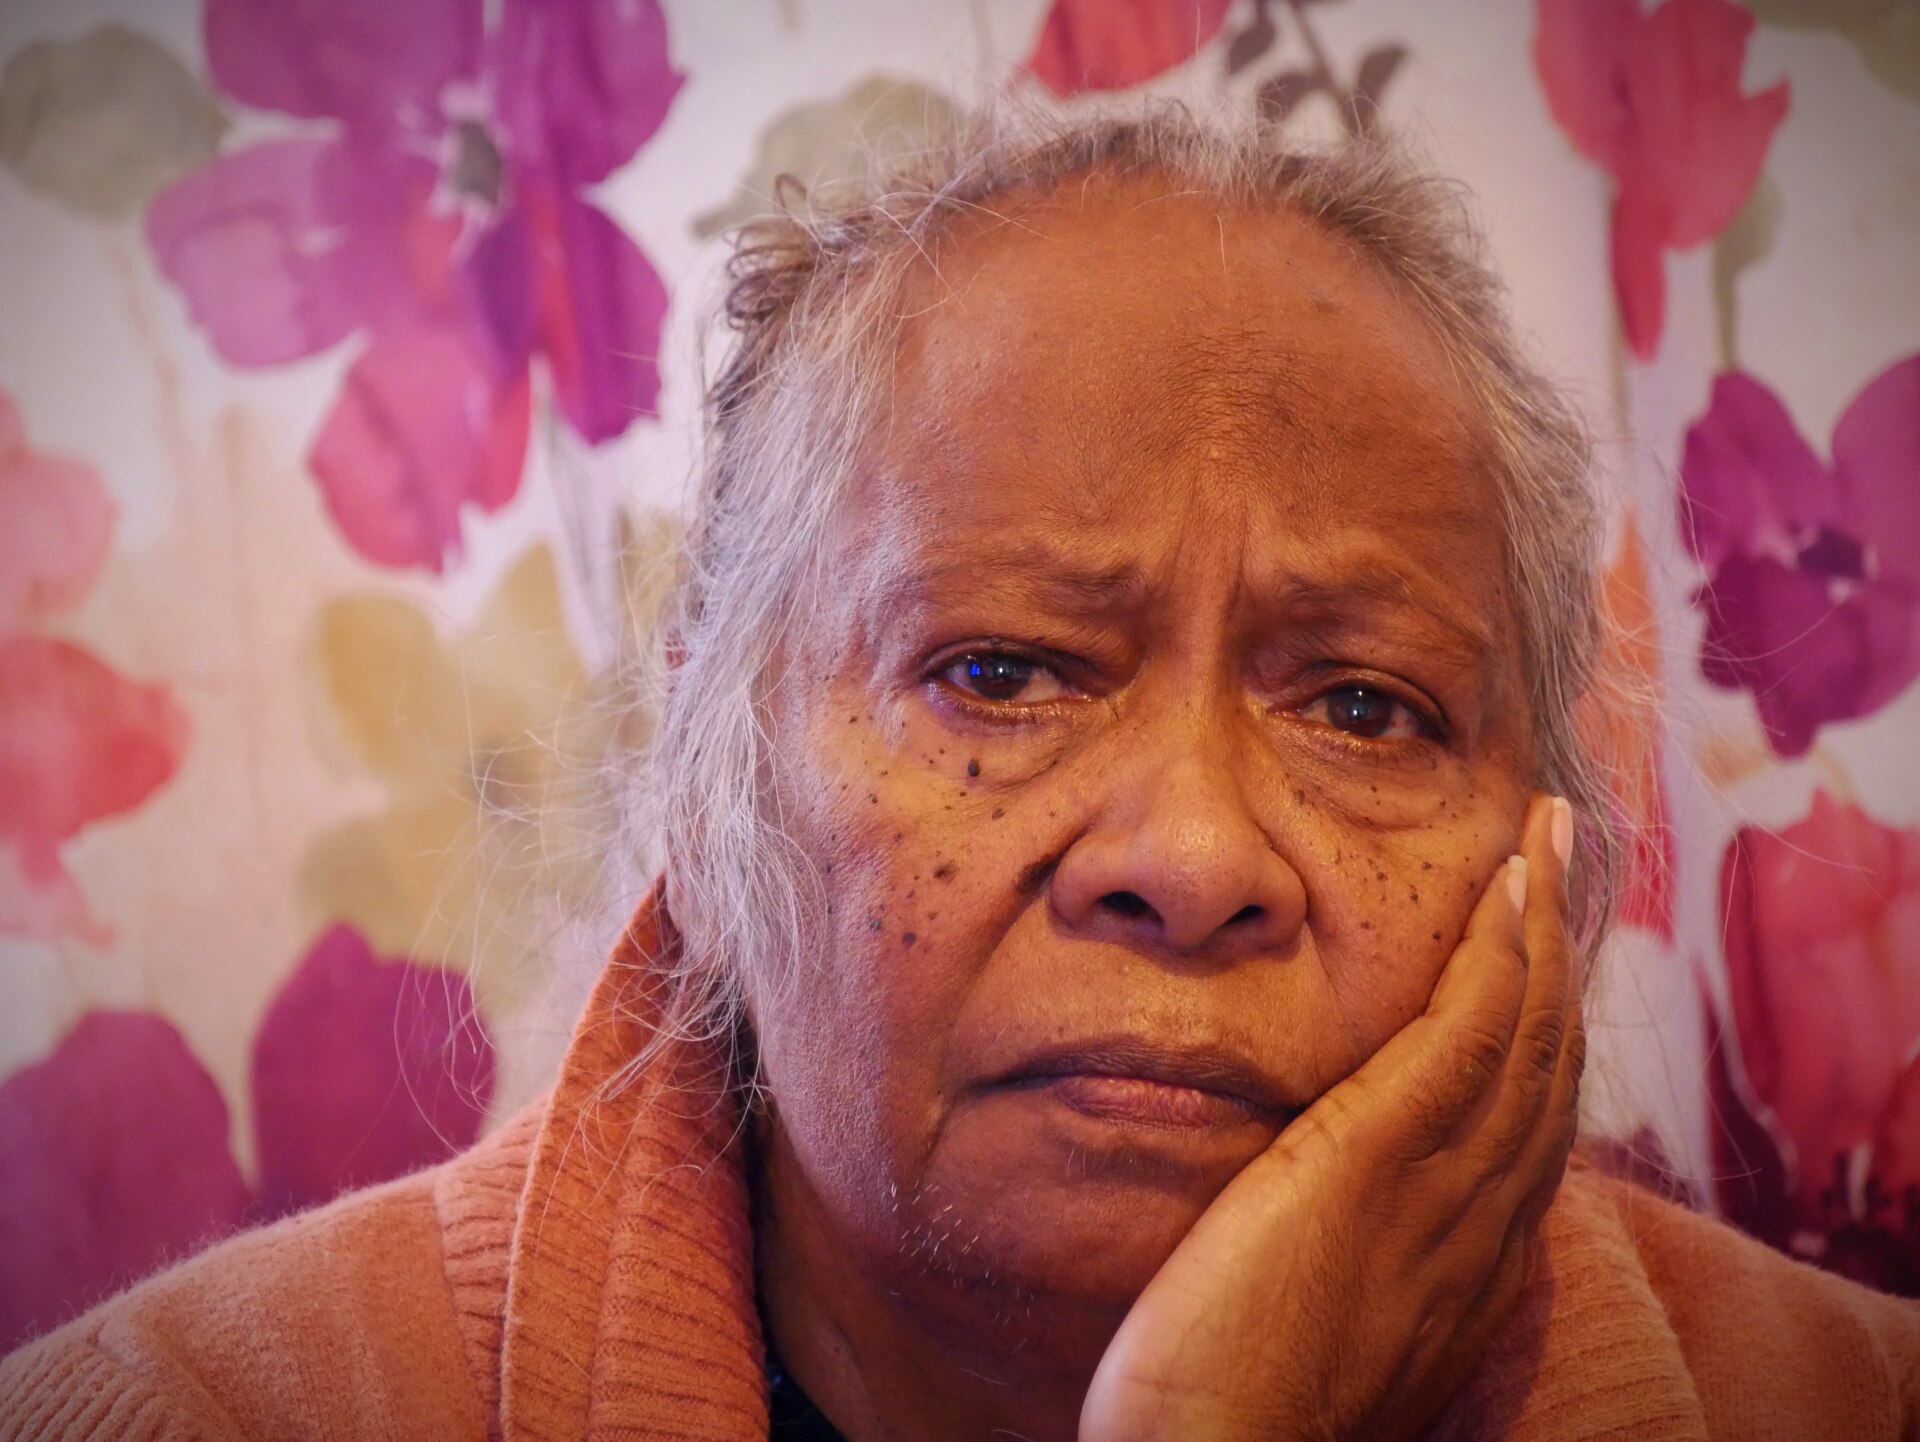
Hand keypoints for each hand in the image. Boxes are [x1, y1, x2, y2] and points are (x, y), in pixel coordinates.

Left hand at [1080, 795, 1583, 1441]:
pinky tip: (1507, 889)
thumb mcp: (1309, 1332)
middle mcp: (1477, 1233)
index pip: (1521, 1134)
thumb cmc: (1222, 1415)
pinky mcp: (1376, 1160)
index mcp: (1461, 1276)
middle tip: (1557, 867)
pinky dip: (1501, 956)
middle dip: (1560, 962)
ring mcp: (1439, 1195)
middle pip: (1546, 1071)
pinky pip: (1468, 1036)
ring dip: (1543, 928)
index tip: (1534, 966)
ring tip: (1544, 840)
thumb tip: (1312, 1220)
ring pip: (1526, 1037)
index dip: (1539, 1039)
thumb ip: (1335, 1267)